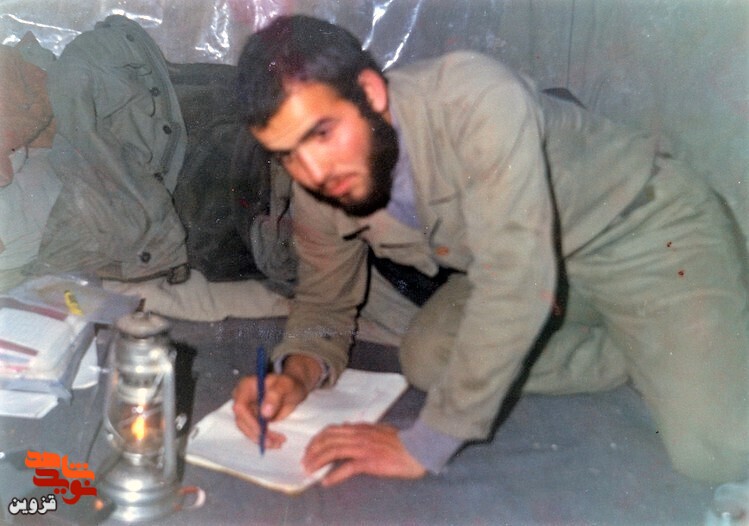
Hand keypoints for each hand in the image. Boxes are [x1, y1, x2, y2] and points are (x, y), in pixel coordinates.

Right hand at [232, 373, 305, 448]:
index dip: (249, 420)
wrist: (293, 389)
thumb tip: (264, 413)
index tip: (262, 431)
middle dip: (256, 433)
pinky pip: (254, 432)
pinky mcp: (253, 420)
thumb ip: (275, 396)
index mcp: (246, 386)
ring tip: (278, 442)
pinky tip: (276, 442)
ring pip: (247, 430)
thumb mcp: (285, 386)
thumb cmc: (289, 384)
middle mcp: (242, 399)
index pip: (240, 406)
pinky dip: (264, 439)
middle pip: (242, 421)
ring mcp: (247, 410)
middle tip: (273, 441)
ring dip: (261, 439)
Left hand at [302, 422, 426, 485]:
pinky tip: (326, 482)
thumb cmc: (401, 441)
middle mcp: (358, 435)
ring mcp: (363, 448)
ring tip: (309, 471)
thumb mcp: (379, 430)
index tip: (310, 448)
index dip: (318, 439)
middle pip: (328, 439)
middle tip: (305, 461)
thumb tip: (348, 428)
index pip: (332, 430)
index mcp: (360, 428)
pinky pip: (346, 468)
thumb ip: (363, 430)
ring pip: (333, 451)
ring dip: (318, 461)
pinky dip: (333, 475)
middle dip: (313, 450)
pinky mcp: (369, 461)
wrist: (417, 449)